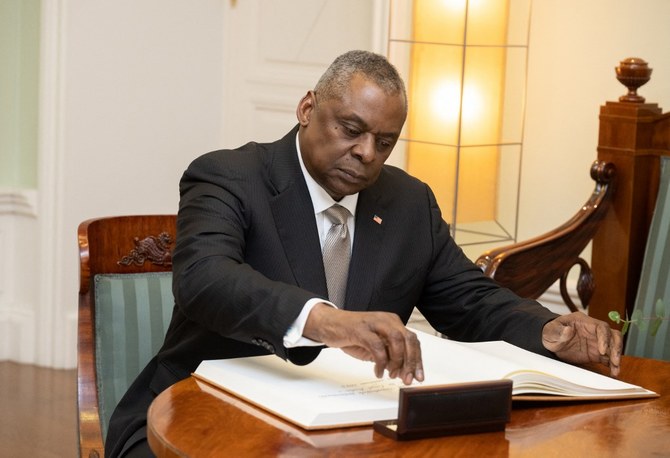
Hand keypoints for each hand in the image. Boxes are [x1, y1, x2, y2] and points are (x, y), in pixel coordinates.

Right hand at [303, 303, 423, 384]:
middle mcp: (387, 320)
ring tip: (391, 375)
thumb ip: (389, 356)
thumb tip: (404, 372)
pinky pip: (377, 347)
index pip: (413, 341)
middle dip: (412, 362)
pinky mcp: (361, 329)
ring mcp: (374, 323)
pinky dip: (380, 362)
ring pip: (397, 341)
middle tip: (408, 379)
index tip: (419, 377)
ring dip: (397, 361)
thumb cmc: (352, 335)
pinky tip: (378, 372)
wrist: (329, 324)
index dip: (418, 360)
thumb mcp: (375, 347)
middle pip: (409, 339)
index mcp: (393, 322)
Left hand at [542, 312, 621, 375]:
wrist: (550, 342)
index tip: (602, 350)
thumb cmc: (551, 332)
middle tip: (615, 361)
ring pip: (614, 347)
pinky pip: (608, 358)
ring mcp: (596, 343)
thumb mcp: (551, 331)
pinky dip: (612, 365)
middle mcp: (593, 331)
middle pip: (613, 335)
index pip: (601, 327)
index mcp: (584, 322)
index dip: (605, 338)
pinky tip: (613, 373)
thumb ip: (559, 331)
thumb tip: (568, 330)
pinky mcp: (596, 354)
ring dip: (617, 358)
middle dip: (616, 348)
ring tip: (616, 370)